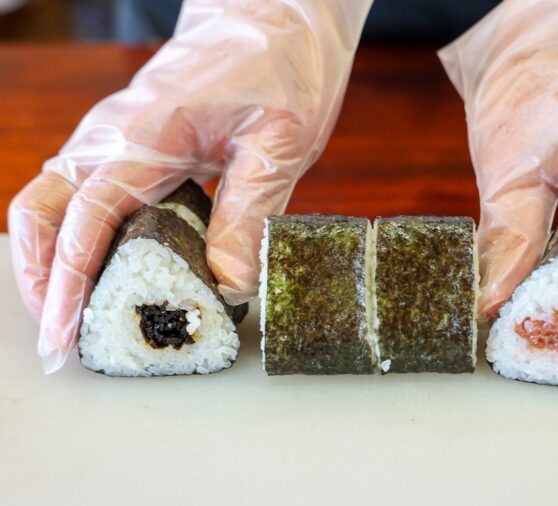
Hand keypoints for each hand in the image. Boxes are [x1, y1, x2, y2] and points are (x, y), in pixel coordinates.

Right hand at [8, 0, 371, 372]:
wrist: (274, 16)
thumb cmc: (279, 67)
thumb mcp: (279, 143)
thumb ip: (249, 213)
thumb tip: (229, 284)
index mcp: (144, 135)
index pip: (86, 218)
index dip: (70, 282)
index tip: (65, 334)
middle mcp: (113, 136)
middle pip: (42, 211)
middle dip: (40, 277)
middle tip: (61, 337)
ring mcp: (116, 138)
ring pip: (54, 202)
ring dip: (53, 259)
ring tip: (72, 315)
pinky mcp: (132, 144)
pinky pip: (85, 193)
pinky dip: (79, 237)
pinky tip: (105, 269)